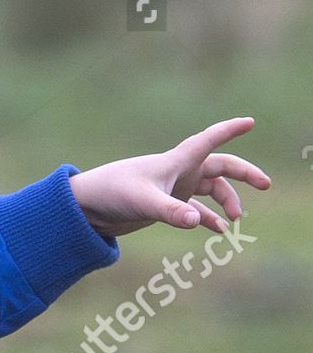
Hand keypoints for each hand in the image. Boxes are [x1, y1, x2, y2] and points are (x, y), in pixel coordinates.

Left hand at [68, 116, 270, 238]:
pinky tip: (218, 231)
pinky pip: (195, 209)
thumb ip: (170, 212)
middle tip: (265, 184)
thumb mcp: (143, 202)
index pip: (208, 141)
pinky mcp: (165, 204)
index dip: (229, 130)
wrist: (87, 207)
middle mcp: (177, 171)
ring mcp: (172, 187)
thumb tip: (196, 222)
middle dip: (244, 174)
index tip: (250, 121)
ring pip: (210, 189)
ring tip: (234, 221)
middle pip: (219, 166)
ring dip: (226, 201)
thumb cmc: (112, 193)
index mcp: (174, 161)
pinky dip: (208, 218)